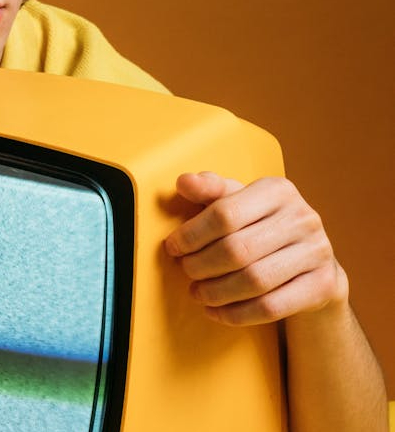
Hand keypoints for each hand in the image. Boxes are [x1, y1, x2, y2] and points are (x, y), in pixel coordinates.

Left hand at [163, 171, 347, 325]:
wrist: (310, 262)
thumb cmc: (259, 226)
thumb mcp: (236, 201)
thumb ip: (209, 190)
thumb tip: (183, 182)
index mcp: (277, 190)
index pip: (224, 214)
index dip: (191, 235)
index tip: (173, 247)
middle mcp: (303, 217)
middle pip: (237, 250)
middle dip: (201, 265)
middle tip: (185, 271)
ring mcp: (317, 252)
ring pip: (254, 281)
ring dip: (216, 292)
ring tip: (197, 293)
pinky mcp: (323, 285)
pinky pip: (271, 307)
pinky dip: (236, 314)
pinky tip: (216, 312)